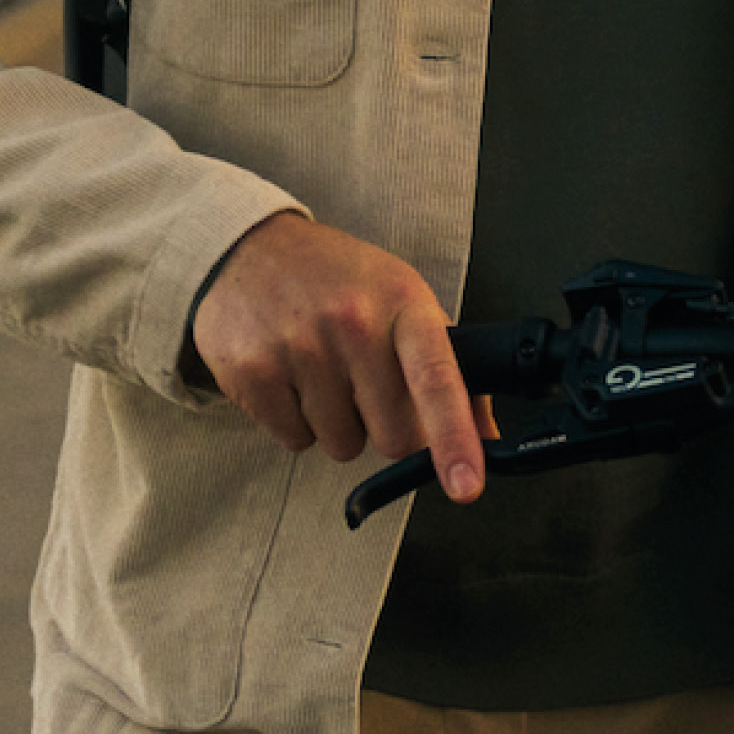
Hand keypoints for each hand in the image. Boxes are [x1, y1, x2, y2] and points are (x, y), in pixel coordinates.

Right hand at [189, 211, 489, 500]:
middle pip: (392, 436)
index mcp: (403, 304)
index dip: (455, 438)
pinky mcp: (254, 373)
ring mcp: (300, 347)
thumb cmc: (337, 279)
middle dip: (383, 426)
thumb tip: (485, 433)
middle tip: (362, 382)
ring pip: (342, 445)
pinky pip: (295, 441)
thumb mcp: (402, 299)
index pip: (437, 378)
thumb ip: (450, 366)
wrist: (248, 248)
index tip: (466, 486)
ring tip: (320, 370)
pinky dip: (295, 422)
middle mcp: (352, 323)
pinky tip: (289, 376)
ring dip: (336, 424)